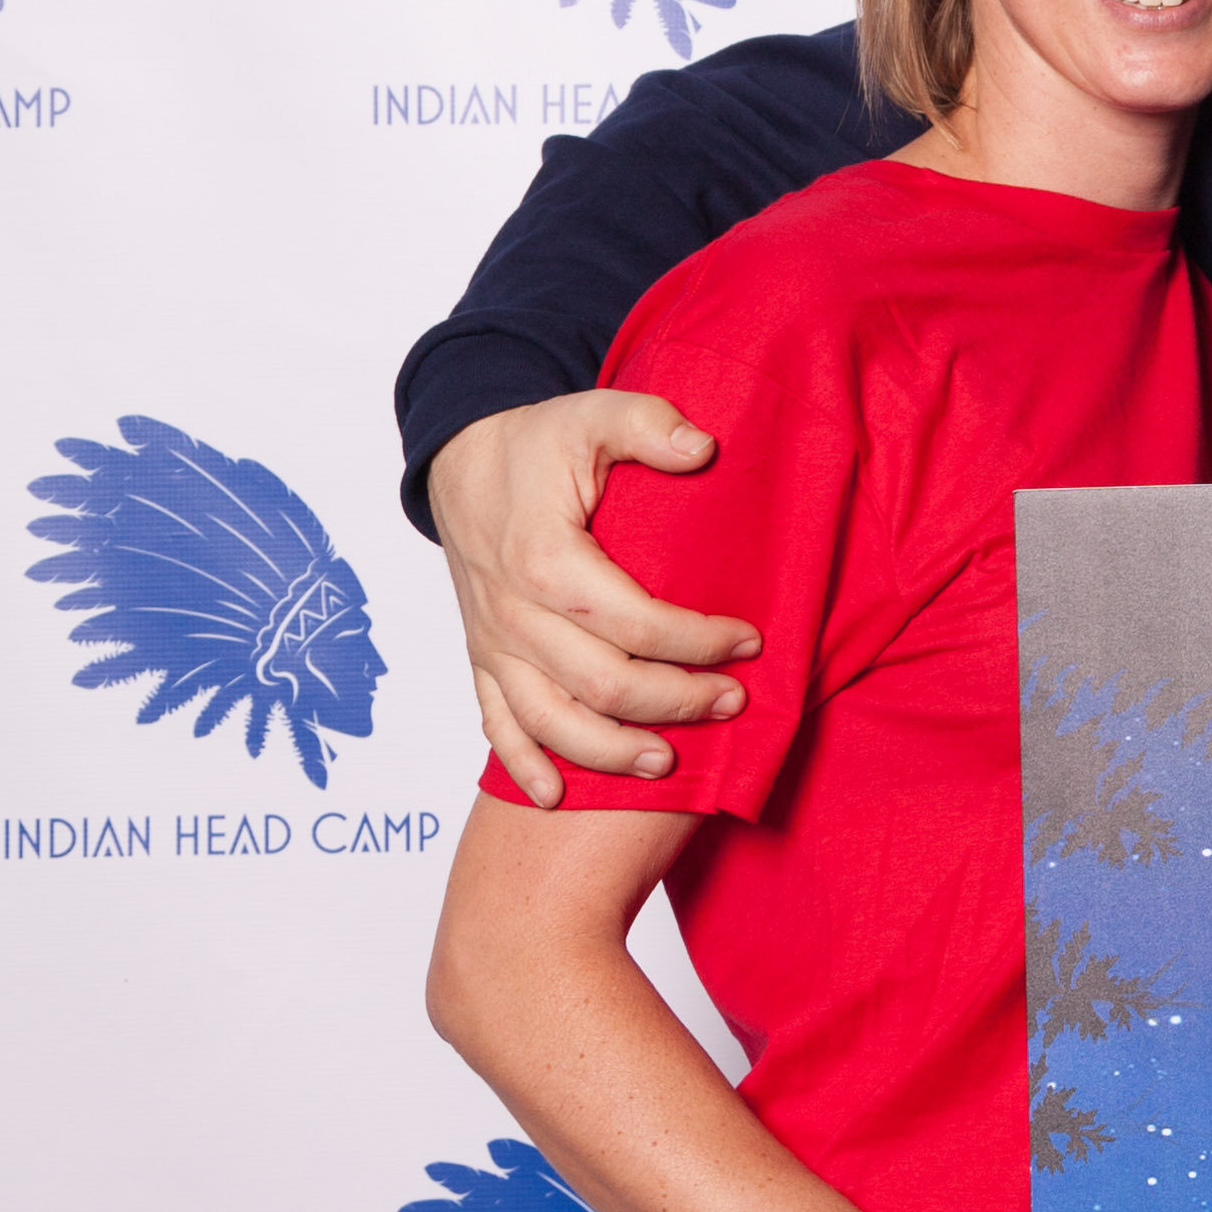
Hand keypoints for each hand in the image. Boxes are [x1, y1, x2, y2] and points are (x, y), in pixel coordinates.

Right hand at [427, 392, 760, 804]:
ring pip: (550, 722)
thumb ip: (648, 424)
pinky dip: (523, 768)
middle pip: (600, 684)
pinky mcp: (481, 659)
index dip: (698, 640)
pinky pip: (496, 726)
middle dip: (675, 702)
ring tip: (670, 762)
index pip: (634, 622)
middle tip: (733, 701)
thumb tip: (704, 446)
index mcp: (543, 558)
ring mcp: (492, 643)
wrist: (461, 459)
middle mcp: (511, 612)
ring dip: (611, 752)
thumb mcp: (592, 413)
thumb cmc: (538, 443)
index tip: (751, 641)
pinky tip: (559, 798)